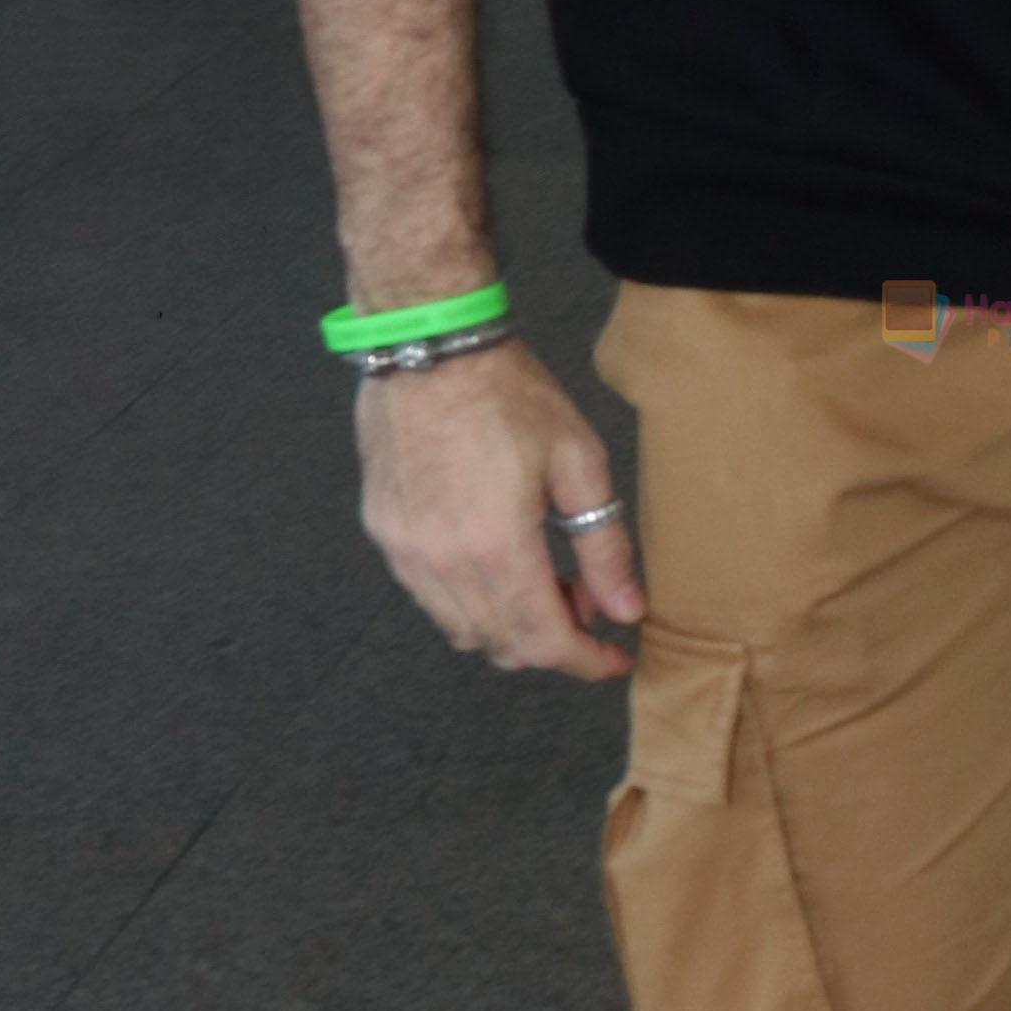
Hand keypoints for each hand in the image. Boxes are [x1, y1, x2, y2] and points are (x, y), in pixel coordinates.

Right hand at [354, 340, 643, 680]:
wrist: (430, 348)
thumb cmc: (510, 394)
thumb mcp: (578, 462)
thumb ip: (603, 547)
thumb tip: (626, 611)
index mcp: (497, 548)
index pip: (544, 642)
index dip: (584, 662)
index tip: (614, 659)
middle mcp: (442, 563)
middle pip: (502, 646)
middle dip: (553, 641)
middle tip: (586, 601)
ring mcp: (405, 552)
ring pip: (462, 630)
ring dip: (510, 626)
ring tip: (543, 578)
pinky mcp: (384, 534)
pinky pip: (430, 598)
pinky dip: (470, 602)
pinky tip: (495, 561)